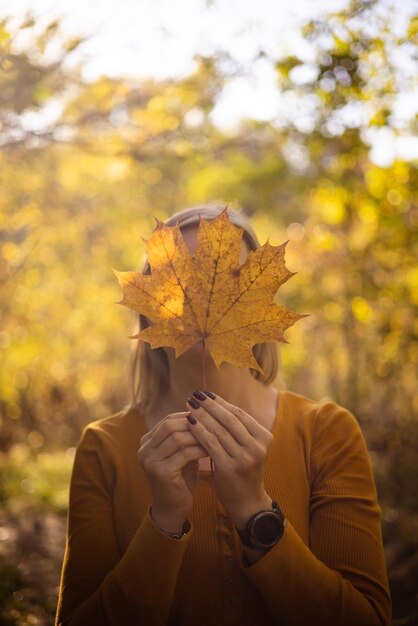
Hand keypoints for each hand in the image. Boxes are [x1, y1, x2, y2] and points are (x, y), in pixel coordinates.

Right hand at [137, 412, 206, 532]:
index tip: (208, 417)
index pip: (168, 420)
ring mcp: (150, 461)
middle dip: (193, 423)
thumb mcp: (180, 453)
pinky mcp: (161, 472)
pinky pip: (184, 454)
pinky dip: (199, 450)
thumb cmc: (180, 479)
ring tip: (214, 436)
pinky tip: (211, 450)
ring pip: (177, 438)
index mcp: (147, 442)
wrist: (172, 509)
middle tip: (212, 424)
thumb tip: (202, 412)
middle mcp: (144, 449)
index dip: (188, 416)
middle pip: (170, 425)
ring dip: (198, 436)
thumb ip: (185, 435)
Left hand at [186, 392, 272, 528]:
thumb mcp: (247, 447)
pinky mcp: (230, 468)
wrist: (247, 502)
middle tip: (195, 395)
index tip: (205, 393)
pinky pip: (211, 444)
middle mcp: (257, 446)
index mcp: (265, 437)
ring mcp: (245, 458)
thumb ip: (237, 428)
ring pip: (219, 430)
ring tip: (189, 405)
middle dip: (210, 406)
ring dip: (202, 415)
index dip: (221, 402)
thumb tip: (214, 402)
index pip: (239, 414)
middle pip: (229, 419)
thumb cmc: (243, 470)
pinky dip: (199, 431)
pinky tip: (189, 422)